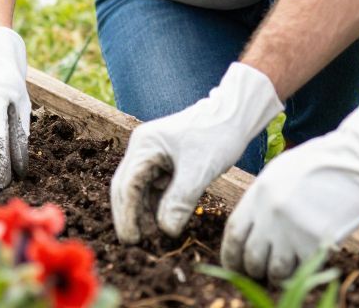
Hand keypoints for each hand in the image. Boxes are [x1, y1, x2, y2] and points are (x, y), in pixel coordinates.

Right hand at [111, 62, 282, 241]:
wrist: (233, 115)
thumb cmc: (217, 135)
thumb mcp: (200, 170)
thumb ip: (180, 200)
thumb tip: (165, 231)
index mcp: (144, 145)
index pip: (127, 185)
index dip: (126, 215)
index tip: (132, 240)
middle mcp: (141, 148)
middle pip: (125, 186)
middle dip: (128, 215)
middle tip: (134, 244)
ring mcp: (151, 153)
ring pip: (138, 188)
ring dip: (141, 211)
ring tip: (148, 238)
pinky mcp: (163, 159)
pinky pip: (152, 186)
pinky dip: (155, 204)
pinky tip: (161, 221)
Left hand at [222, 102, 358, 280]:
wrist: (355, 163)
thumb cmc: (318, 164)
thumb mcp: (279, 173)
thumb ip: (262, 200)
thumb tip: (253, 226)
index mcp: (258, 195)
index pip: (234, 233)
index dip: (230, 254)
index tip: (234, 265)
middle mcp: (270, 216)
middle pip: (251, 256)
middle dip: (252, 269)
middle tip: (258, 272)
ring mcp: (293, 231)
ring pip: (275, 270)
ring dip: (276, 276)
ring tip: (280, 272)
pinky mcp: (317, 243)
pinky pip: (302, 269)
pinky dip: (301, 271)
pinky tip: (303, 265)